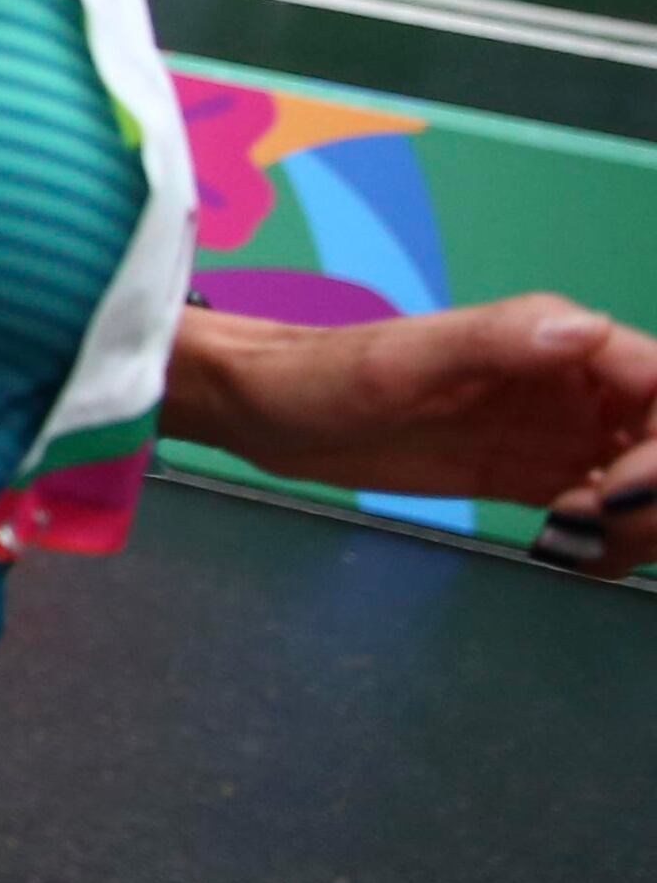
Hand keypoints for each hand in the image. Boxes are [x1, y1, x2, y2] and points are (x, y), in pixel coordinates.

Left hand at [175, 295, 656, 568]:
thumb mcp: (399, 360)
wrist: (263, 410)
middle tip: (595, 529)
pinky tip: (568, 552)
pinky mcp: (538, 474)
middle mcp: (576, 383)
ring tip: (576, 542)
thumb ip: (493, 343)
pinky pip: (612, 509)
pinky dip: (614, 539)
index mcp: (558, 341)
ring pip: (649, 481)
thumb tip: (585, 330)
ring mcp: (562, 432)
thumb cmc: (320, 374)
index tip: (612, 493)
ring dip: (642, 525)